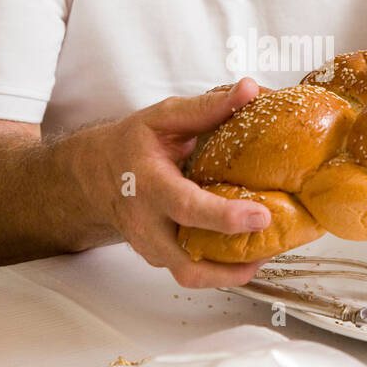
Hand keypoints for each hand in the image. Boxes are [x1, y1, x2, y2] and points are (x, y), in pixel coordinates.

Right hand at [78, 78, 271, 287]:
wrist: (95, 176)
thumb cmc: (132, 145)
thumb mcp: (164, 118)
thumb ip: (207, 108)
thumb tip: (249, 90)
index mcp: (149, 183)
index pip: (186, 207)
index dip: (224, 217)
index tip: (260, 216)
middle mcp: (147, 223)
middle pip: (187, 261)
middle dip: (232, 265)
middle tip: (271, 247)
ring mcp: (151, 247)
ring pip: (191, 276)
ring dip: (232, 272)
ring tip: (267, 252)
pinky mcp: (160, 260)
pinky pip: (193, 274)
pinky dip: (222, 269)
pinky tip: (247, 251)